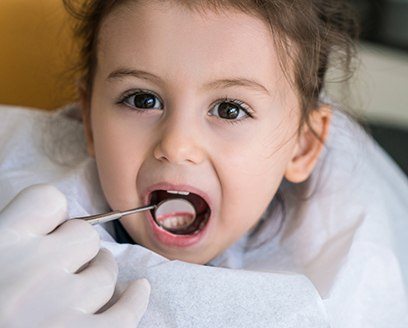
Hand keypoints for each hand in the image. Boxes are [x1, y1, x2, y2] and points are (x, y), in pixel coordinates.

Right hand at [0, 184, 149, 326]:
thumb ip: (5, 247)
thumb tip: (38, 235)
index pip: (47, 200)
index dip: (52, 215)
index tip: (50, 229)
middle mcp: (31, 269)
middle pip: (83, 236)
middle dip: (78, 248)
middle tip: (65, 265)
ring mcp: (59, 308)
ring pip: (104, 272)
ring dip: (100, 275)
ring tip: (84, 288)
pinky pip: (125, 313)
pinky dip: (134, 301)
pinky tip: (138, 292)